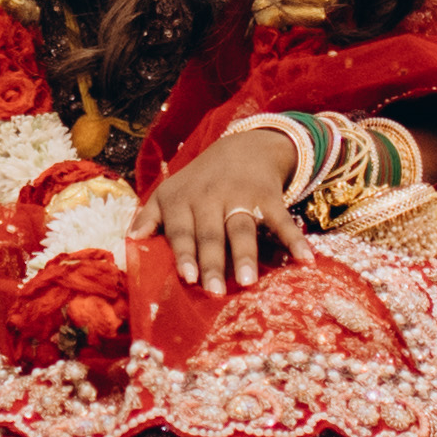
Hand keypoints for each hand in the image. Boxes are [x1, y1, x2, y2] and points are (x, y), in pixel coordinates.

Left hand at [133, 125, 305, 292]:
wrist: (243, 146)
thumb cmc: (199, 180)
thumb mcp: (170, 191)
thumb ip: (150, 215)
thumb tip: (130, 239)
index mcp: (183, 200)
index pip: (181, 230)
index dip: (184, 252)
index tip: (187, 277)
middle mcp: (211, 198)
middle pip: (211, 234)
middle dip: (212, 262)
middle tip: (214, 290)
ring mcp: (241, 197)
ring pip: (242, 228)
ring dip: (245, 254)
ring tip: (247, 282)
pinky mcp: (269, 197)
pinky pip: (282, 221)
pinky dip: (295, 240)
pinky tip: (305, 260)